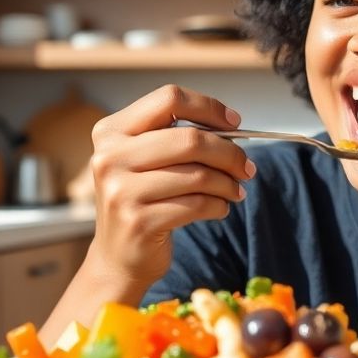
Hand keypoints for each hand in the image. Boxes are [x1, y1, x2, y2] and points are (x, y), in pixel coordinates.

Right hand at [85, 84, 254, 300]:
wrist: (117, 258)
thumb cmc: (141, 202)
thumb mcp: (145, 161)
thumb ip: (177, 139)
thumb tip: (232, 129)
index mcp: (111, 131)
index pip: (169, 99)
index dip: (208, 107)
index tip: (235, 123)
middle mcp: (110, 157)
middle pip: (189, 139)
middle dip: (229, 153)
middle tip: (246, 167)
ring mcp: (121, 191)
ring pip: (198, 175)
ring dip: (227, 184)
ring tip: (235, 191)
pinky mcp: (139, 222)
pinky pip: (197, 205)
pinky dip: (218, 206)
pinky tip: (220, 208)